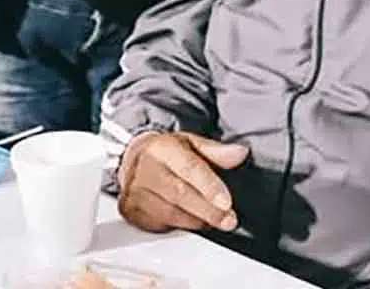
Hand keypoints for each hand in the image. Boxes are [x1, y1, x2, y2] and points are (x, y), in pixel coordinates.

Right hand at [117, 131, 248, 233]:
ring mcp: (135, 192)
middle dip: (209, 210)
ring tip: (213, 220)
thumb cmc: (166, 152)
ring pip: (170, 213)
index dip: (210, 186)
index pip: (189, 168)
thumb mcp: (192, 143)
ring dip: (196, 220)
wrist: (134, 159)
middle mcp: (144, 169)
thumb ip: (217, 151)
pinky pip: (158, 224)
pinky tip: (191, 221)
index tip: (226, 202)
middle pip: (180, 194)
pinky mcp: (130, 210)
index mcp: (162, 148)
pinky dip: (179, 226)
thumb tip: (239, 153)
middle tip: (228, 219)